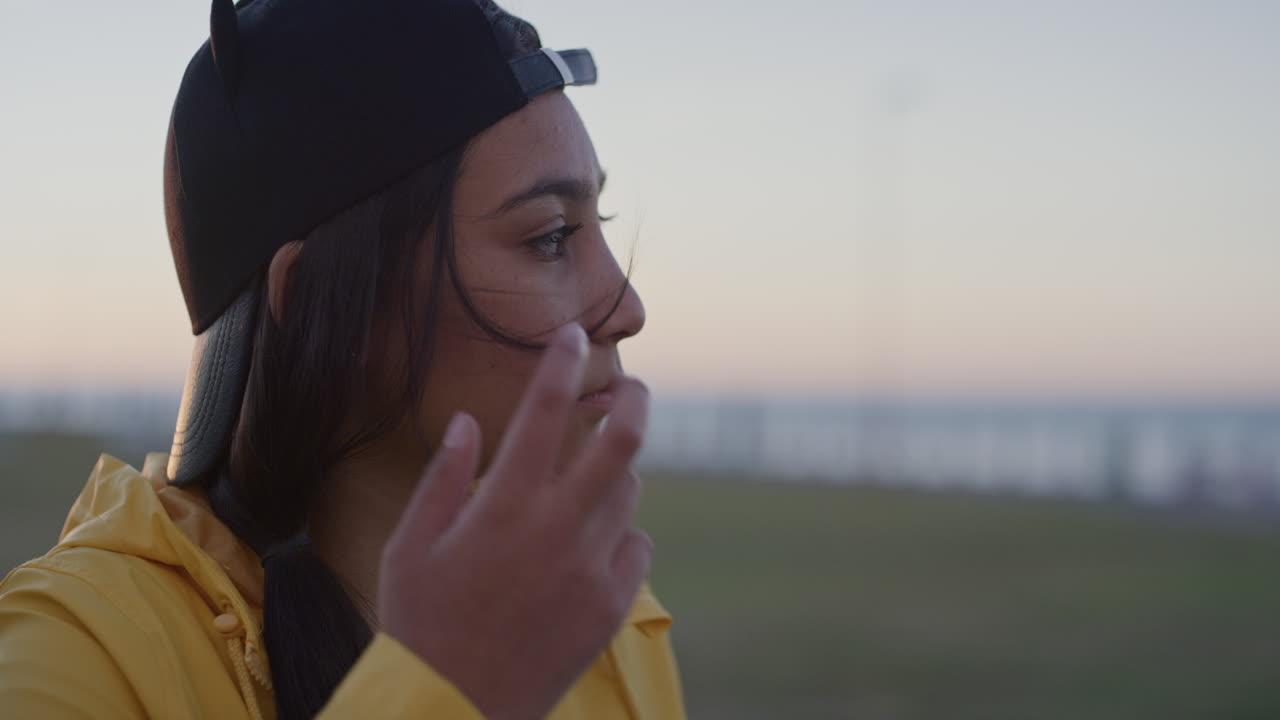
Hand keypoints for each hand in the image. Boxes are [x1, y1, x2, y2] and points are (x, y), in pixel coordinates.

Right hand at [378, 323, 651, 719]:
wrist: (453, 709)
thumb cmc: (420, 624)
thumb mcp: (412, 546)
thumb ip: (444, 478)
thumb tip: (472, 422)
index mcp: (504, 505)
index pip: (545, 410)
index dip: (563, 362)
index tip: (574, 334)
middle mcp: (558, 528)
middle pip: (623, 440)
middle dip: (634, 399)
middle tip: (631, 386)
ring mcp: (592, 568)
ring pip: (629, 493)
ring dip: (615, 474)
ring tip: (587, 480)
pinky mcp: (611, 606)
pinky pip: (636, 547)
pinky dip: (619, 534)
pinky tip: (590, 544)